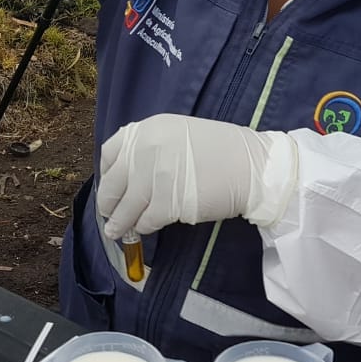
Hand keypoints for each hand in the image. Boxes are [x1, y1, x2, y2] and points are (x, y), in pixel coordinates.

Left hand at [96, 114, 298, 238]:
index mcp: (149, 129)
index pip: (111, 152)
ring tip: (116, 231)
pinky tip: (146, 228)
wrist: (253, 166)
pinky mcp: (169, 202)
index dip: (107, 174)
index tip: (111, 186)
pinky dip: (144, 226)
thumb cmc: (222, 151)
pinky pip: (146, 220)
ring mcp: (156, 176)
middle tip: (109, 214)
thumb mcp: (180, 134)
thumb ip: (152, 148)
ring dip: (120, 222)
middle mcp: (147, 149)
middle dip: (108, 203)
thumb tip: (130, 174)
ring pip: (127, 206)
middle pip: (114, 183)